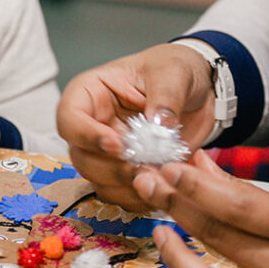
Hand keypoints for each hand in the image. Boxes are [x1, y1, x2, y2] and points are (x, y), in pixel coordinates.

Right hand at [56, 44, 217, 210]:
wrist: (199, 92)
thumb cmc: (176, 70)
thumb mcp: (174, 72)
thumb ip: (166, 96)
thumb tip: (158, 125)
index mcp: (92, 92)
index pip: (69, 117)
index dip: (87, 135)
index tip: (117, 145)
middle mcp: (93, 124)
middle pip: (81, 156)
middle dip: (111, 168)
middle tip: (144, 168)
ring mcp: (108, 151)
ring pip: (99, 180)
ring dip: (127, 186)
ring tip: (160, 178)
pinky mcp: (127, 171)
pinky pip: (121, 194)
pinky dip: (140, 197)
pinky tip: (164, 187)